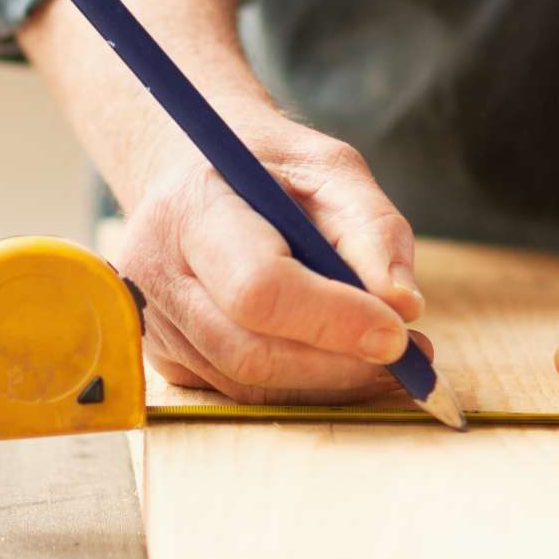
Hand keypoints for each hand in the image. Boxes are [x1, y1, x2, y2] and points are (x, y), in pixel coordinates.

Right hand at [117, 119, 428, 403]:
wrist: (192, 174)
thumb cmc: (266, 167)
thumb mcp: (329, 169)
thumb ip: (372, 228)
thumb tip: (401, 306)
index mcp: (191, 208)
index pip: (257, 287)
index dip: (332, 319)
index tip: (397, 333)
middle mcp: (155, 270)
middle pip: (248, 350)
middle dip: (336, 364)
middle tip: (406, 356)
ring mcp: (152, 320)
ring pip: (245, 382)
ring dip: (326, 382)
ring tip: (384, 357)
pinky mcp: (164, 355)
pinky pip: (237, 391)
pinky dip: (298, 385)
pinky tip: (335, 359)